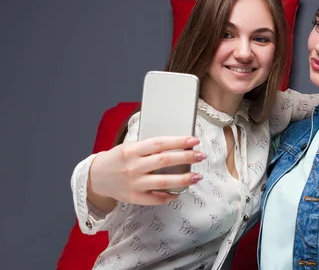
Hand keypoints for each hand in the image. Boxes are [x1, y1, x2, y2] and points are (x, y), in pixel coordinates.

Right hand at [88, 137, 204, 205]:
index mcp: (132, 150)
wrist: (96, 177)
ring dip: (183, 179)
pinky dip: (169, 196)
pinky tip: (179, 192)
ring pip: (163, 182)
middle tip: (201, 156)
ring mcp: (134, 184)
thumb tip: (177, 144)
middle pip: (164, 161)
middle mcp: (133, 167)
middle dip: (186, 158)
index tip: (194, 141)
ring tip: (197, 176)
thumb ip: (150, 147)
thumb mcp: (130, 147)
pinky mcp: (134, 197)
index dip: (178, 141)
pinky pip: (155, 199)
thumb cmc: (118, 159)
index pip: (159, 143)